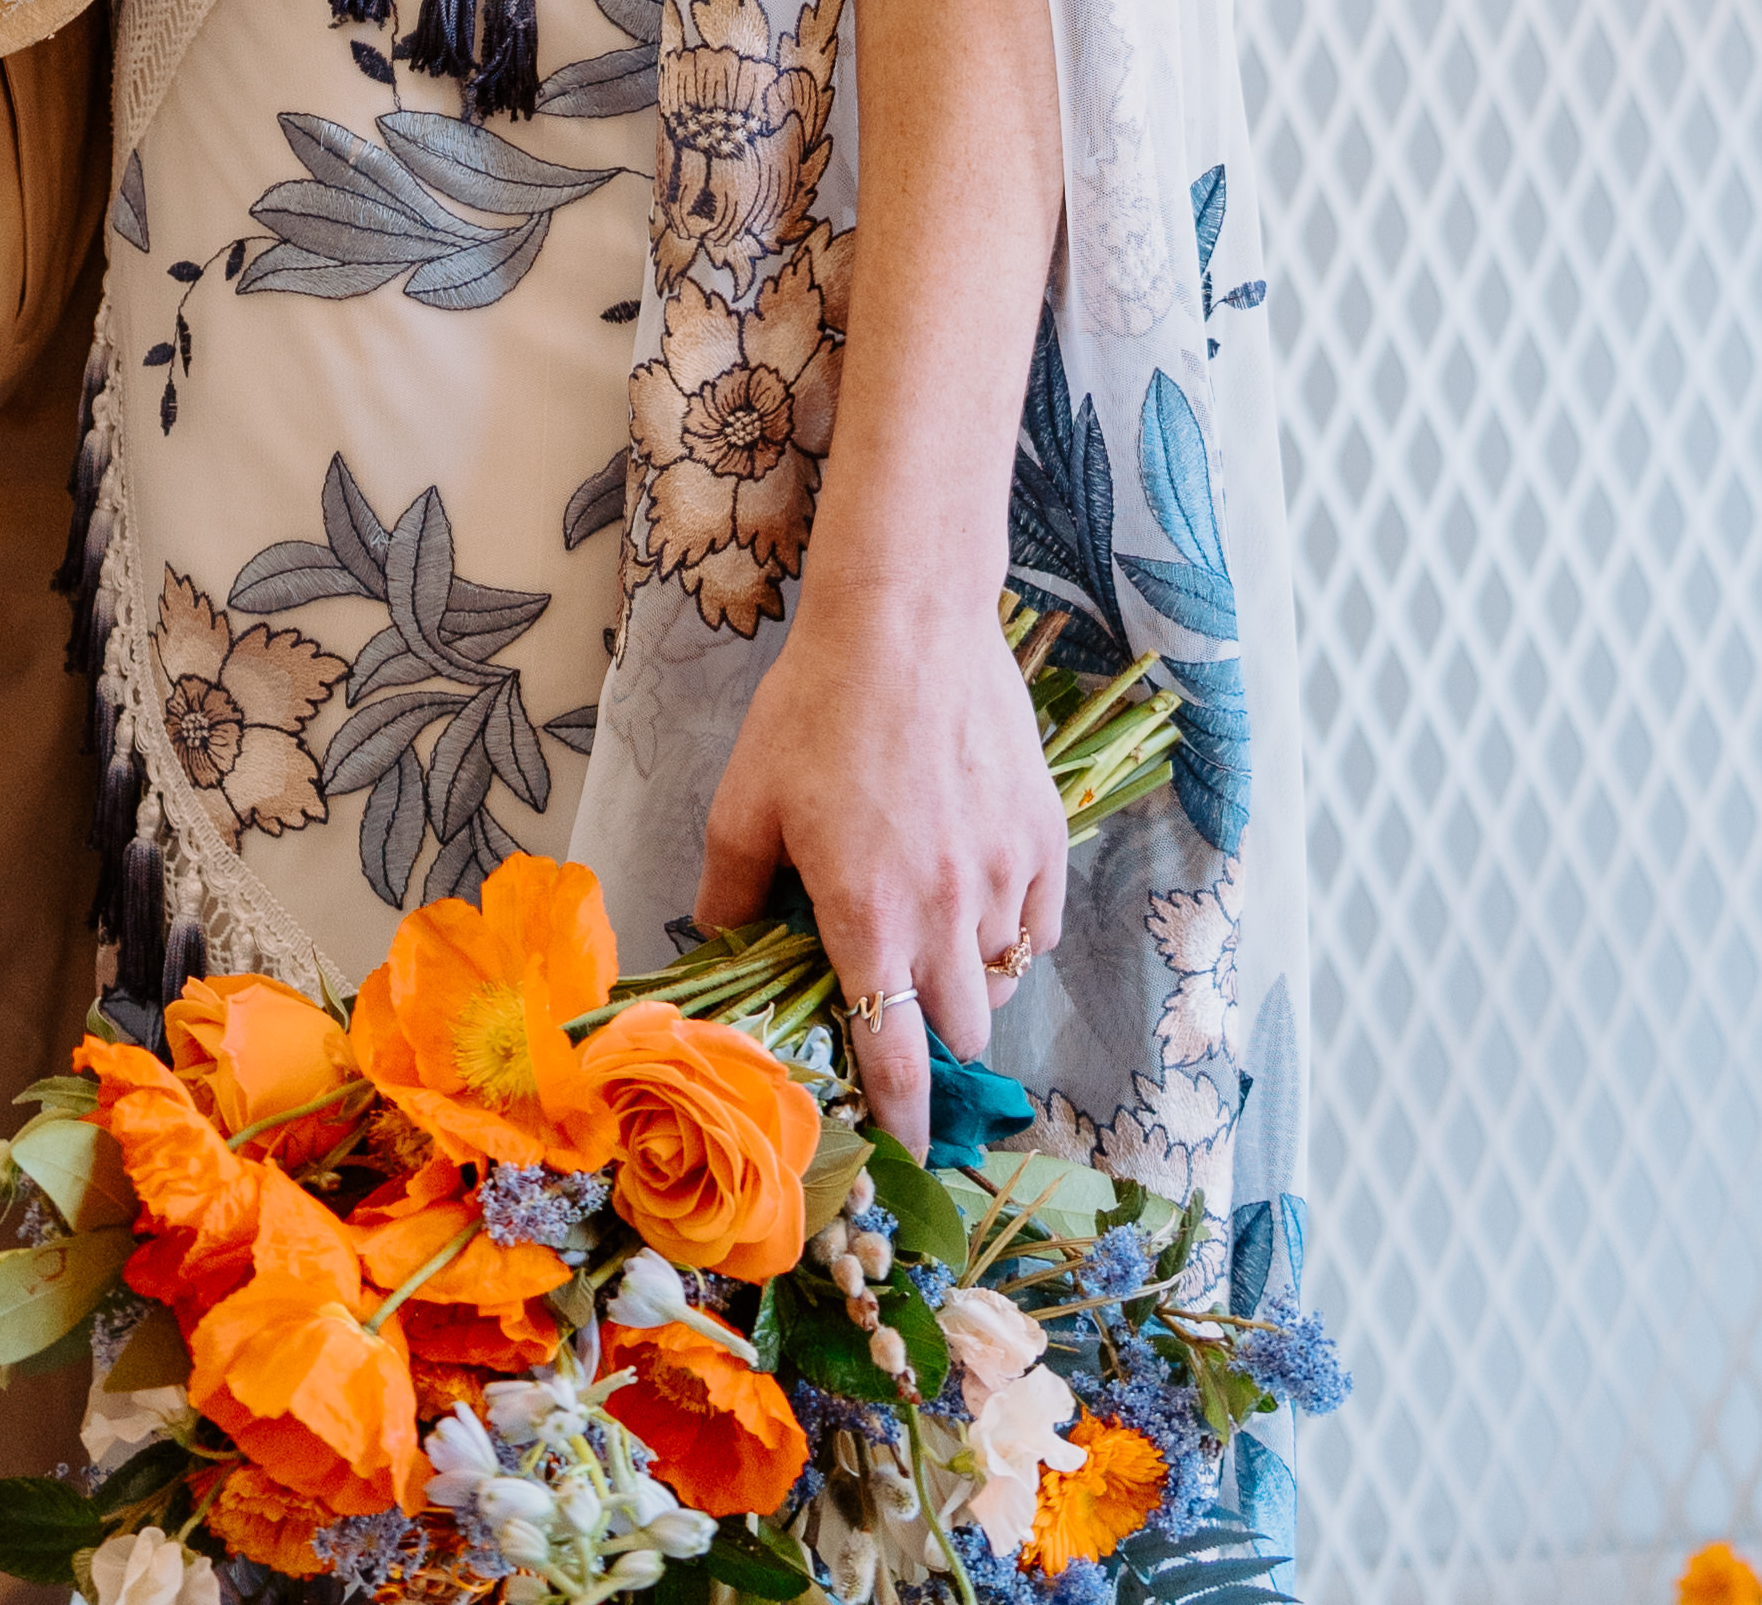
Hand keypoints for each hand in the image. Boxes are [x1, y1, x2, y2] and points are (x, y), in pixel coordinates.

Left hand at [687, 578, 1068, 1162]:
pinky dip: (1011, 932)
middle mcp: (947, 914)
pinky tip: (977, 895)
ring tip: (931, 932)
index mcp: (869, 919)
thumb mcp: (744, 802)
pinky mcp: (1044, 837)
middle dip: (928, 1038)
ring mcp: (1005, 876)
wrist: (907, 617)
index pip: (897, 1057)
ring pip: (999, 978)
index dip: (904, 1115)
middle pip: (958, 1031)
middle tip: (898, 1001)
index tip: (907, 1144)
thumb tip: (717, 952)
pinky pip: (1037, 926)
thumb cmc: (814, 705)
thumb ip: (730, 893)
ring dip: (965, 979)